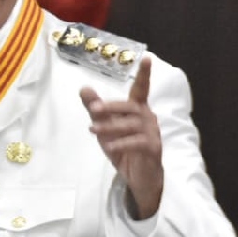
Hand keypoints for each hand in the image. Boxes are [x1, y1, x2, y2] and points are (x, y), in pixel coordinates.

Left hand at [79, 56, 162, 218]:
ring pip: (132, 124)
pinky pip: (138, 142)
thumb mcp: (105, 127)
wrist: (138, 178)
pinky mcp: (153, 149)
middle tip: (93, 109)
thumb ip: (95, 108)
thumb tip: (84, 88)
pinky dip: (122, 143)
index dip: (144, 74)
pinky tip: (109, 146)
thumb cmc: (124, 148)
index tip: (146, 58)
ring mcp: (153, 133)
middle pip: (131, 106)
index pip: (141, 89)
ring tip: (93, 130)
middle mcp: (148, 117)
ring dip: (111, 126)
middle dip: (111, 106)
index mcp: (138, 109)